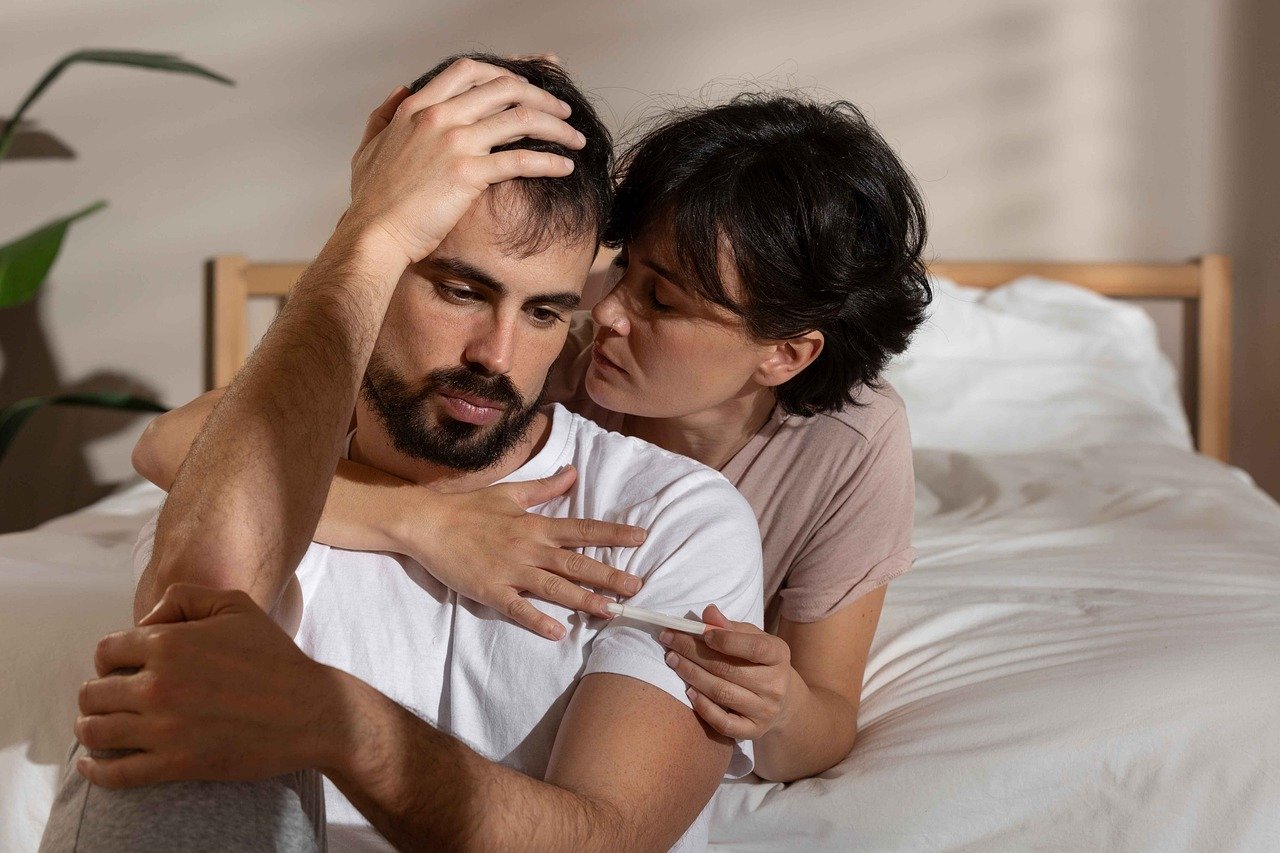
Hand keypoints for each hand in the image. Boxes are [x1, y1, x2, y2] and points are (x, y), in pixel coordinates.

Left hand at [74, 583, 351, 787]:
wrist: (309, 712)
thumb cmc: (274, 657)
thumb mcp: (236, 605)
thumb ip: (183, 597)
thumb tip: (143, 622)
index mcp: (168, 644)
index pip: (106, 651)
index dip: (110, 659)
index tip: (122, 669)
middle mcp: (158, 685)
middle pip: (93, 692)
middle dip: (97, 694)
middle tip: (112, 700)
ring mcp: (164, 729)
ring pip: (94, 731)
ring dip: (90, 728)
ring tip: (99, 727)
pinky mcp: (175, 765)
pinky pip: (114, 773)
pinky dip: (94, 771)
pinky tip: (91, 765)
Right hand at [340, 57, 585, 264]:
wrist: (373, 234)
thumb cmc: (372, 200)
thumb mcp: (369, 146)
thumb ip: (384, 115)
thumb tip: (401, 91)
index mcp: (417, 107)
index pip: (470, 71)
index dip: (507, 70)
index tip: (530, 80)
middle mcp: (438, 117)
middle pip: (505, 88)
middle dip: (541, 96)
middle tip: (563, 110)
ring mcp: (454, 143)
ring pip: (520, 119)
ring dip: (556, 126)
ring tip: (575, 137)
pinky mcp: (467, 174)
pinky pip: (520, 160)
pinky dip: (549, 161)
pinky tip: (565, 166)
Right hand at [402, 465, 648, 640]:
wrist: (427, 523)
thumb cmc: (469, 507)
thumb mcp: (510, 493)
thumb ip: (545, 487)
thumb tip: (573, 472)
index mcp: (535, 525)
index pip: (582, 529)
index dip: (613, 533)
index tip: (641, 537)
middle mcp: (528, 548)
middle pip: (576, 562)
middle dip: (609, 575)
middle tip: (637, 587)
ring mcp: (510, 570)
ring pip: (554, 587)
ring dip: (584, 600)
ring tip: (611, 611)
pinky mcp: (490, 590)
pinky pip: (517, 608)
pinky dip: (536, 620)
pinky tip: (557, 632)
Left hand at [659, 604, 794, 739]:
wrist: (783, 700)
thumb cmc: (759, 661)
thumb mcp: (752, 638)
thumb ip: (730, 627)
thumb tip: (708, 613)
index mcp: (778, 655)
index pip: (754, 647)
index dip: (725, 640)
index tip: (699, 632)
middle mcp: (775, 685)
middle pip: (729, 669)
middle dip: (694, 653)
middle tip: (670, 641)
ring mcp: (765, 710)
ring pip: (722, 693)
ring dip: (692, 675)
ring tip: (673, 660)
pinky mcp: (753, 731)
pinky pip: (724, 723)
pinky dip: (704, 708)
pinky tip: (689, 692)